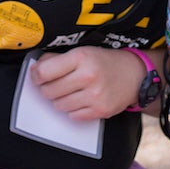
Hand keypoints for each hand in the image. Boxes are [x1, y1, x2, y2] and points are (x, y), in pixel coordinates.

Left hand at [30, 48, 148, 120]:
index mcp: (82, 57)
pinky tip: (82, 100)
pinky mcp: (100, 110)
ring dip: (61, 100)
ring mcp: (95, 95)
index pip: (44, 72)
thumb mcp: (83, 52)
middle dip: (48, 88)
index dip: (37, 76)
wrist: (135, 75)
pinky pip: (73, 116)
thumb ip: (57, 59)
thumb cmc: (105, 62)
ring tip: (72, 92)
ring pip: (59, 106)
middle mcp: (88, 76)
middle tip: (58, 84)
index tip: (38, 76)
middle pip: (48, 91)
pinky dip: (73, 110)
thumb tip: (35, 69)